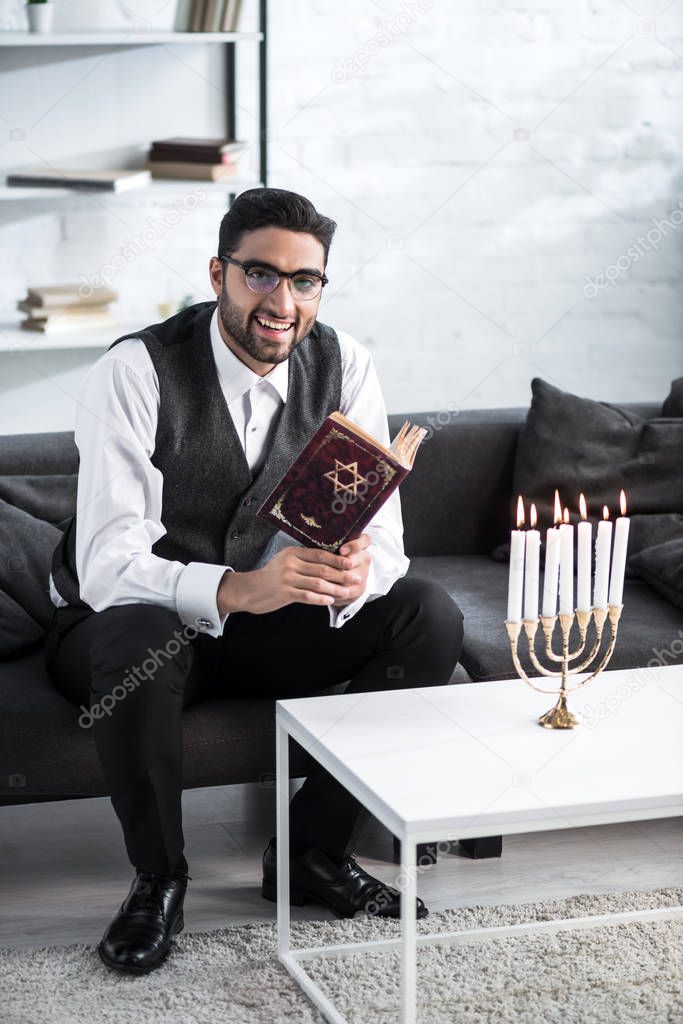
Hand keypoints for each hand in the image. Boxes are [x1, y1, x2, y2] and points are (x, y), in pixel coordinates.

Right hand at [216, 534, 371, 615]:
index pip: (320, 554)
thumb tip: (326, 561)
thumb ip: (302, 560)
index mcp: (293, 553)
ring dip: (335, 588)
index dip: (337, 558)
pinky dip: (320, 598)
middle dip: (342, 574)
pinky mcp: (285, 593)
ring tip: (347, 591)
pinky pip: (307, 596)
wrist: (249, 590)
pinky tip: (330, 600)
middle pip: (322, 568)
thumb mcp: (284, 561)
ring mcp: (287, 578)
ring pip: (317, 583)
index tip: (351, 562)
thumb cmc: (270, 576)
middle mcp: (291, 564)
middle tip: (356, 577)